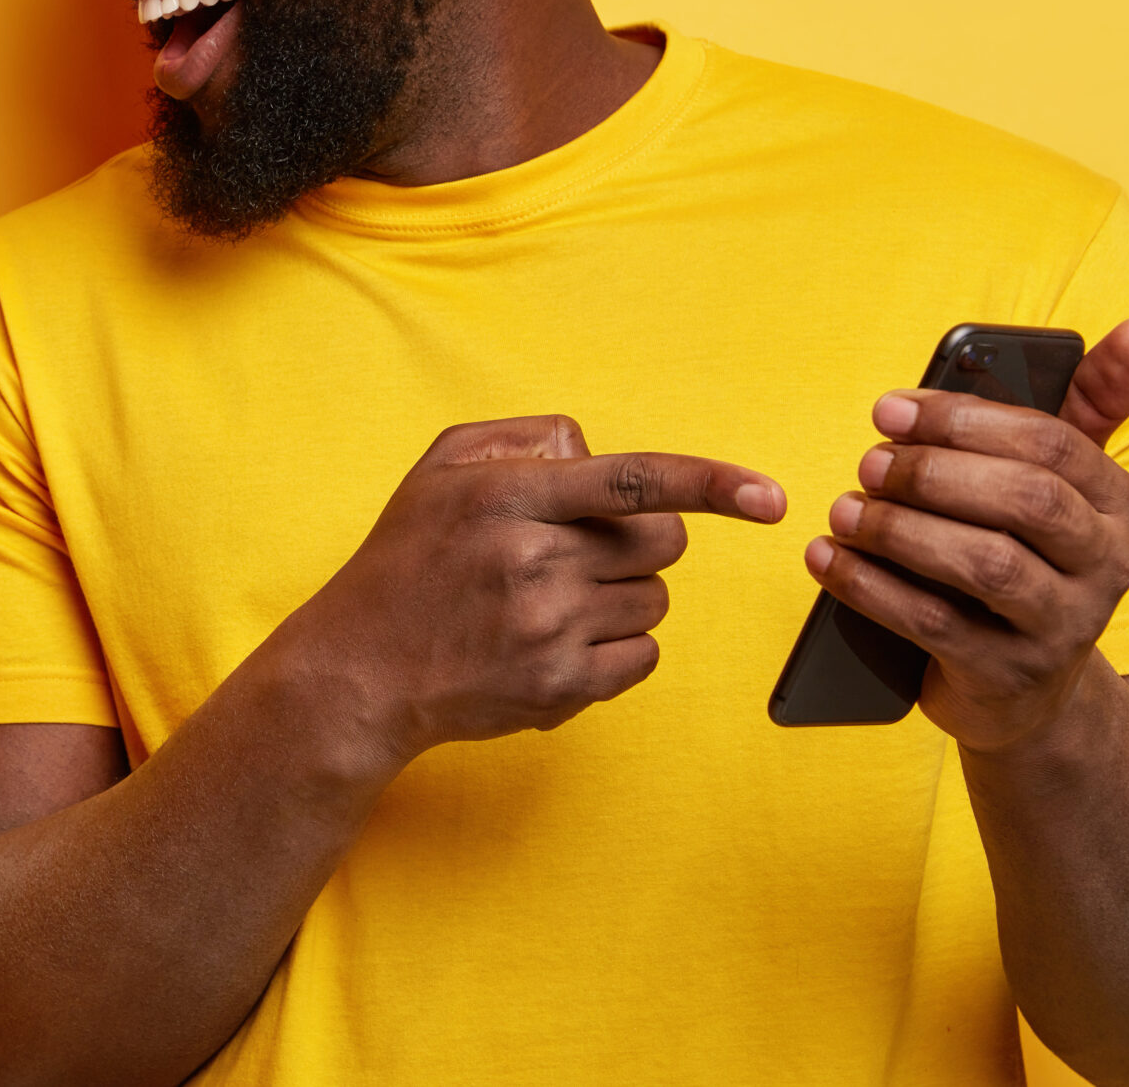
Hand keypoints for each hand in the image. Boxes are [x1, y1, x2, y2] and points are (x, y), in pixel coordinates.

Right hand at [297, 416, 785, 764]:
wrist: (358, 668)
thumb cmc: (406, 559)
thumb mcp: (440, 469)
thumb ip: (522, 440)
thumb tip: (593, 450)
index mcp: (505, 496)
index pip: (631, 481)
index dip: (710, 483)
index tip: (769, 496)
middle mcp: (530, 561)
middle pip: (661, 545)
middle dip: (642, 541)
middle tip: (583, 551)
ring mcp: (547, 631)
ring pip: (654, 603)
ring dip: (620, 597)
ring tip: (549, 602)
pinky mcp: (558, 688)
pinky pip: (642, 659)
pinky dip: (615, 649)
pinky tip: (557, 642)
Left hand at [806, 316, 1128, 752]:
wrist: (1020, 684)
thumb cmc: (1022, 552)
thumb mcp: (1056, 481)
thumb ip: (1087, 402)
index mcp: (1113, 501)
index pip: (1049, 443)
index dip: (963, 420)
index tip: (888, 408)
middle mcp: (1104, 564)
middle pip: (1025, 501)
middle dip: (934, 474)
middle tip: (865, 461)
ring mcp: (1062, 626)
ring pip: (987, 566)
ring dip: (901, 530)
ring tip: (843, 509)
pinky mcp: (1009, 675)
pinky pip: (936, 625)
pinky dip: (871, 588)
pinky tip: (827, 560)